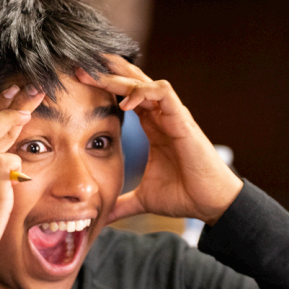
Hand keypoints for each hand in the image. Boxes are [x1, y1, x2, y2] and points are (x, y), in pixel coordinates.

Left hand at [76, 56, 241, 224]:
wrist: (210, 203)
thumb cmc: (184, 196)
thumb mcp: (143, 200)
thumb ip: (122, 204)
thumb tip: (102, 219)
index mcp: (153, 128)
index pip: (126, 97)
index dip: (104, 89)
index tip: (78, 87)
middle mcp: (161, 116)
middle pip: (132, 82)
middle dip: (106, 73)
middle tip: (78, 69)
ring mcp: (172, 115)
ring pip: (144, 82)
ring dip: (120, 78)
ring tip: (96, 78)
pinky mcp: (182, 119)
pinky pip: (163, 92)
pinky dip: (143, 92)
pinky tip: (125, 104)